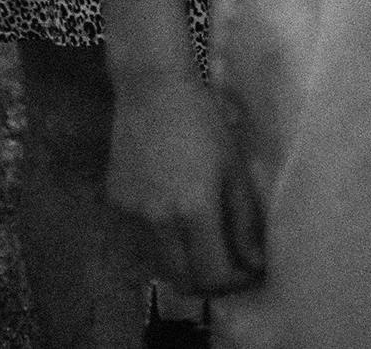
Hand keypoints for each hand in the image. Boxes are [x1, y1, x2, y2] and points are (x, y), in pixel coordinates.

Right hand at [107, 72, 263, 297]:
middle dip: (209, 284)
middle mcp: (158, 221)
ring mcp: (131, 215)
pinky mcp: (115, 205)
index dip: (235, 282)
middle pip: (184, 282)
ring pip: (159, 265)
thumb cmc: (203, 120)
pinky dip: (160, 239)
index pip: (214, 276)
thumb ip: (245, 222)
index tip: (248, 272)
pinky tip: (171, 210)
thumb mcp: (233, 167)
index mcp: (194, 210)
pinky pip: (140, 239)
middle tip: (226, 266)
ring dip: (183, 264)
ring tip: (200, 239)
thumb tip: (255, 265)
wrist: (152, 87)